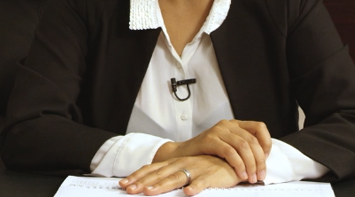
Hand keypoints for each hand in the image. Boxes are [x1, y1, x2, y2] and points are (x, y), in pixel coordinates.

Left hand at [119, 155, 240, 195]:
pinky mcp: (211, 175)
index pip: (152, 169)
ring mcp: (197, 169)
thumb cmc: (207, 167)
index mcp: (175, 163)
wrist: (232, 161)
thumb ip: (170, 177)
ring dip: (162, 185)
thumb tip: (148, 187)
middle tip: (129, 190)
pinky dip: (195, 187)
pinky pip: (202, 182)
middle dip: (143, 182)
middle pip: (159, 174)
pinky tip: (188, 193)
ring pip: (177, 178)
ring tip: (149, 192)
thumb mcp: (186, 170)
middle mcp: (183, 164)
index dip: (137, 176)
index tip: (123, 184)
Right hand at [153, 119, 270, 182]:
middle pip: (252, 140)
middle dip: (259, 160)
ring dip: (250, 164)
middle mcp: (228, 124)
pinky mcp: (210, 139)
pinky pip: (230, 151)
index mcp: (235, 124)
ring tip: (250, 178)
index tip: (266, 159)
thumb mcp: (227, 147)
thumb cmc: (206, 154)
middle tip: (260, 175)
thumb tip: (262, 159)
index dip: (267, 143)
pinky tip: (240, 174)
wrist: (182, 155)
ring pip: (243, 146)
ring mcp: (218, 130)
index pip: (259, 127)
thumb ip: (242, 148)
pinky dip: (238, 164)